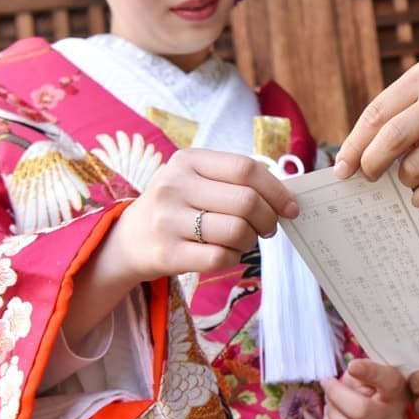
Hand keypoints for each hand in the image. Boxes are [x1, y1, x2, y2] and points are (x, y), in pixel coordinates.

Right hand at [103, 148, 298, 283]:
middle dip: (268, 219)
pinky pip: (220, 258)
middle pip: (246, 201)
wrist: (128, 239)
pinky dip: (233, 258)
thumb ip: (236, 181)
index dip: (276, 190)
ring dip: (250, 240)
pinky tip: (224, 253)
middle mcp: (174, 185)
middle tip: (267, 228)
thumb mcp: (197, 180)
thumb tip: (288, 197)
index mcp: (188, 160)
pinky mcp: (166, 253)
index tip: (291, 208)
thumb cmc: (178, 206)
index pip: (246, 168)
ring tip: (241, 240)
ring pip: (237, 230)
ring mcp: (167, 219)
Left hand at [321, 358, 408, 418]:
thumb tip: (353, 369)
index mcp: (397, 391)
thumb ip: (363, 369)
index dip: (370, 372)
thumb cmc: (370, 384)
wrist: (376, 406)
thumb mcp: (369, 370)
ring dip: (332, 415)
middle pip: (361, 410)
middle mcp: (393, 418)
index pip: (389, 382)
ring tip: (330, 403)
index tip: (352, 365)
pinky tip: (331, 418)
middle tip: (328, 384)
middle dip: (336, 395)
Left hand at [334, 58, 418, 207]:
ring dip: (405, 179)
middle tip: (368, 176)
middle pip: (392, 137)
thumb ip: (398, 115)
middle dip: (372, 163)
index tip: (343, 166)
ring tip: (410, 176)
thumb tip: (356, 157)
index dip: (355, 143)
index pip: (378, 112)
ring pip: (416, 166)